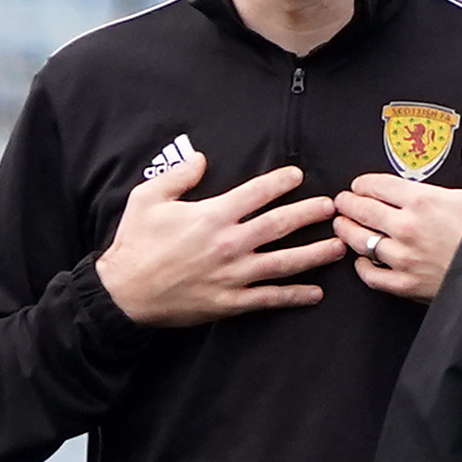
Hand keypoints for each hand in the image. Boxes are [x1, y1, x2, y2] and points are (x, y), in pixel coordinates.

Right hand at [96, 151, 346, 327]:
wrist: (124, 293)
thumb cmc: (135, 244)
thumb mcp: (148, 198)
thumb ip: (179, 176)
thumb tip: (202, 158)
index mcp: (211, 215)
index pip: (256, 193)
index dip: (280, 182)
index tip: (297, 176)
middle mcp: (228, 244)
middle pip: (280, 225)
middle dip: (310, 214)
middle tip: (331, 208)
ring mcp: (232, 275)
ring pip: (284, 263)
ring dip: (314, 254)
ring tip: (337, 247)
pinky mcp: (230, 302)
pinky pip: (269, 298)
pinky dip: (294, 296)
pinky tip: (315, 293)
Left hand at [329, 122, 461, 302]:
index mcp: (423, 199)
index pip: (377, 185)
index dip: (363, 184)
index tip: (358, 185)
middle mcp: (407, 227)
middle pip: (362, 211)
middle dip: (347, 204)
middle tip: (341, 202)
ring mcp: (404, 257)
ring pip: (361, 241)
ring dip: (348, 232)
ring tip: (342, 226)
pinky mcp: (408, 284)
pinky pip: (373, 276)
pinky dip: (363, 268)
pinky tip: (362, 262)